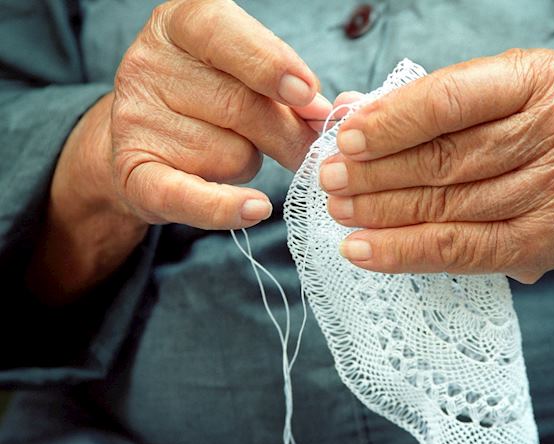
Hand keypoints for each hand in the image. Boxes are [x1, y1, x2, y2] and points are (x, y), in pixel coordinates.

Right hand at [27, 0, 330, 303]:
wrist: (142, 142)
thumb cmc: (206, 100)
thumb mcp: (241, 75)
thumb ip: (281, 87)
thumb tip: (321, 115)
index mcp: (179, 25)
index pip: (225, 36)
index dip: (271, 65)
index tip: (307, 95)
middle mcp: (148, 66)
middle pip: (239, 105)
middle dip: (288, 134)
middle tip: (309, 150)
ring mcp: (135, 121)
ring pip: (230, 153)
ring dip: (250, 163)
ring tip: (229, 152)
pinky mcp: (133, 174)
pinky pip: (188, 196)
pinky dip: (225, 207)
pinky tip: (255, 209)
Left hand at [319, 49, 553, 283]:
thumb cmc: (545, 126)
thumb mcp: (502, 92)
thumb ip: (430, 100)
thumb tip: (350, 112)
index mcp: (540, 79)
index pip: (451, 100)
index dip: (391, 122)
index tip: (345, 139)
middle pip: (445, 159)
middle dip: (375, 173)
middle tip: (327, 179)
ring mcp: (553, 192)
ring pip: (446, 207)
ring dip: (380, 213)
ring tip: (338, 210)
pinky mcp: (541, 242)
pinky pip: (461, 251)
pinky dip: (404, 252)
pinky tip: (362, 251)